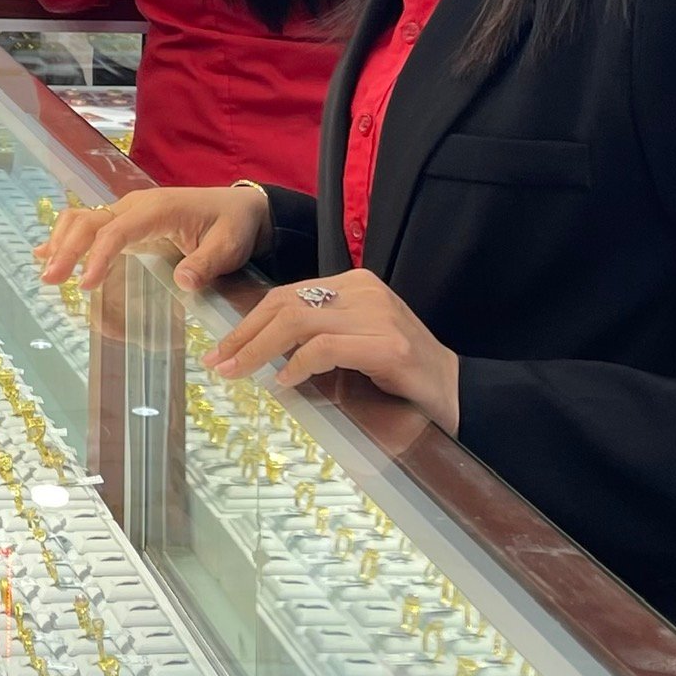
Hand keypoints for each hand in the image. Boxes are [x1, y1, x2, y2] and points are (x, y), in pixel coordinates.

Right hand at [34, 183, 268, 291]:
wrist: (239, 209)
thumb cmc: (233, 227)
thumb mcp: (229, 247)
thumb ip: (206, 264)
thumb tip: (183, 282)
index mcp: (157, 210)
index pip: (116, 231)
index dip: (97, 256)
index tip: (86, 285)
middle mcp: (136, 206)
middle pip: (89, 221)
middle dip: (67, 249)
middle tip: (50, 280)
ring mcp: (128, 213)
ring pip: (83, 219)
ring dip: (62, 242)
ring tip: (46, 270)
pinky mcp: (127, 224)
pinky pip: (90, 224)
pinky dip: (66, 237)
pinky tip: (46, 253)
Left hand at [207, 270, 460, 431]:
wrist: (457, 391)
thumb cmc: (400, 371)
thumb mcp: (354, 340)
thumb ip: (316, 333)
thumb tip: (258, 347)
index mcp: (353, 284)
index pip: (286, 295)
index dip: (249, 322)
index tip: (221, 347)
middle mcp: (363, 291)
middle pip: (285, 304)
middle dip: (244, 334)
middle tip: (217, 362)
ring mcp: (377, 315)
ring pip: (298, 323)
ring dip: (259, 349)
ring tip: (237, 372)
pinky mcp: (387, 345)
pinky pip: (325, 348)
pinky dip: (297, 365)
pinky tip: (283, 382)